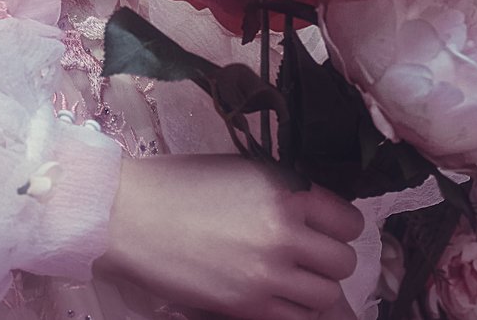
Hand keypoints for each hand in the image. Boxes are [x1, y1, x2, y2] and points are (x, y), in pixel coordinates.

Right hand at [98, 154, 365, 319]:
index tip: (320, 228)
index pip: (349, 221)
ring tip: (286, 278)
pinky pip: (298, 319)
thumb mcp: (240, 171)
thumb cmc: (176, 184)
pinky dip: (291, 310)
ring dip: (312, 288)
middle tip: (302, 255)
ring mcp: (268, 272)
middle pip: (343, 261)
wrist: (127, 214)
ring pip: (327, 295)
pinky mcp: (249, 306)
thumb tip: (316, 216)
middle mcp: (285, 230)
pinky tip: (269, 294)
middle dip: (327, 260)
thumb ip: (284, 192)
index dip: (336, 226)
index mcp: (285, 188)